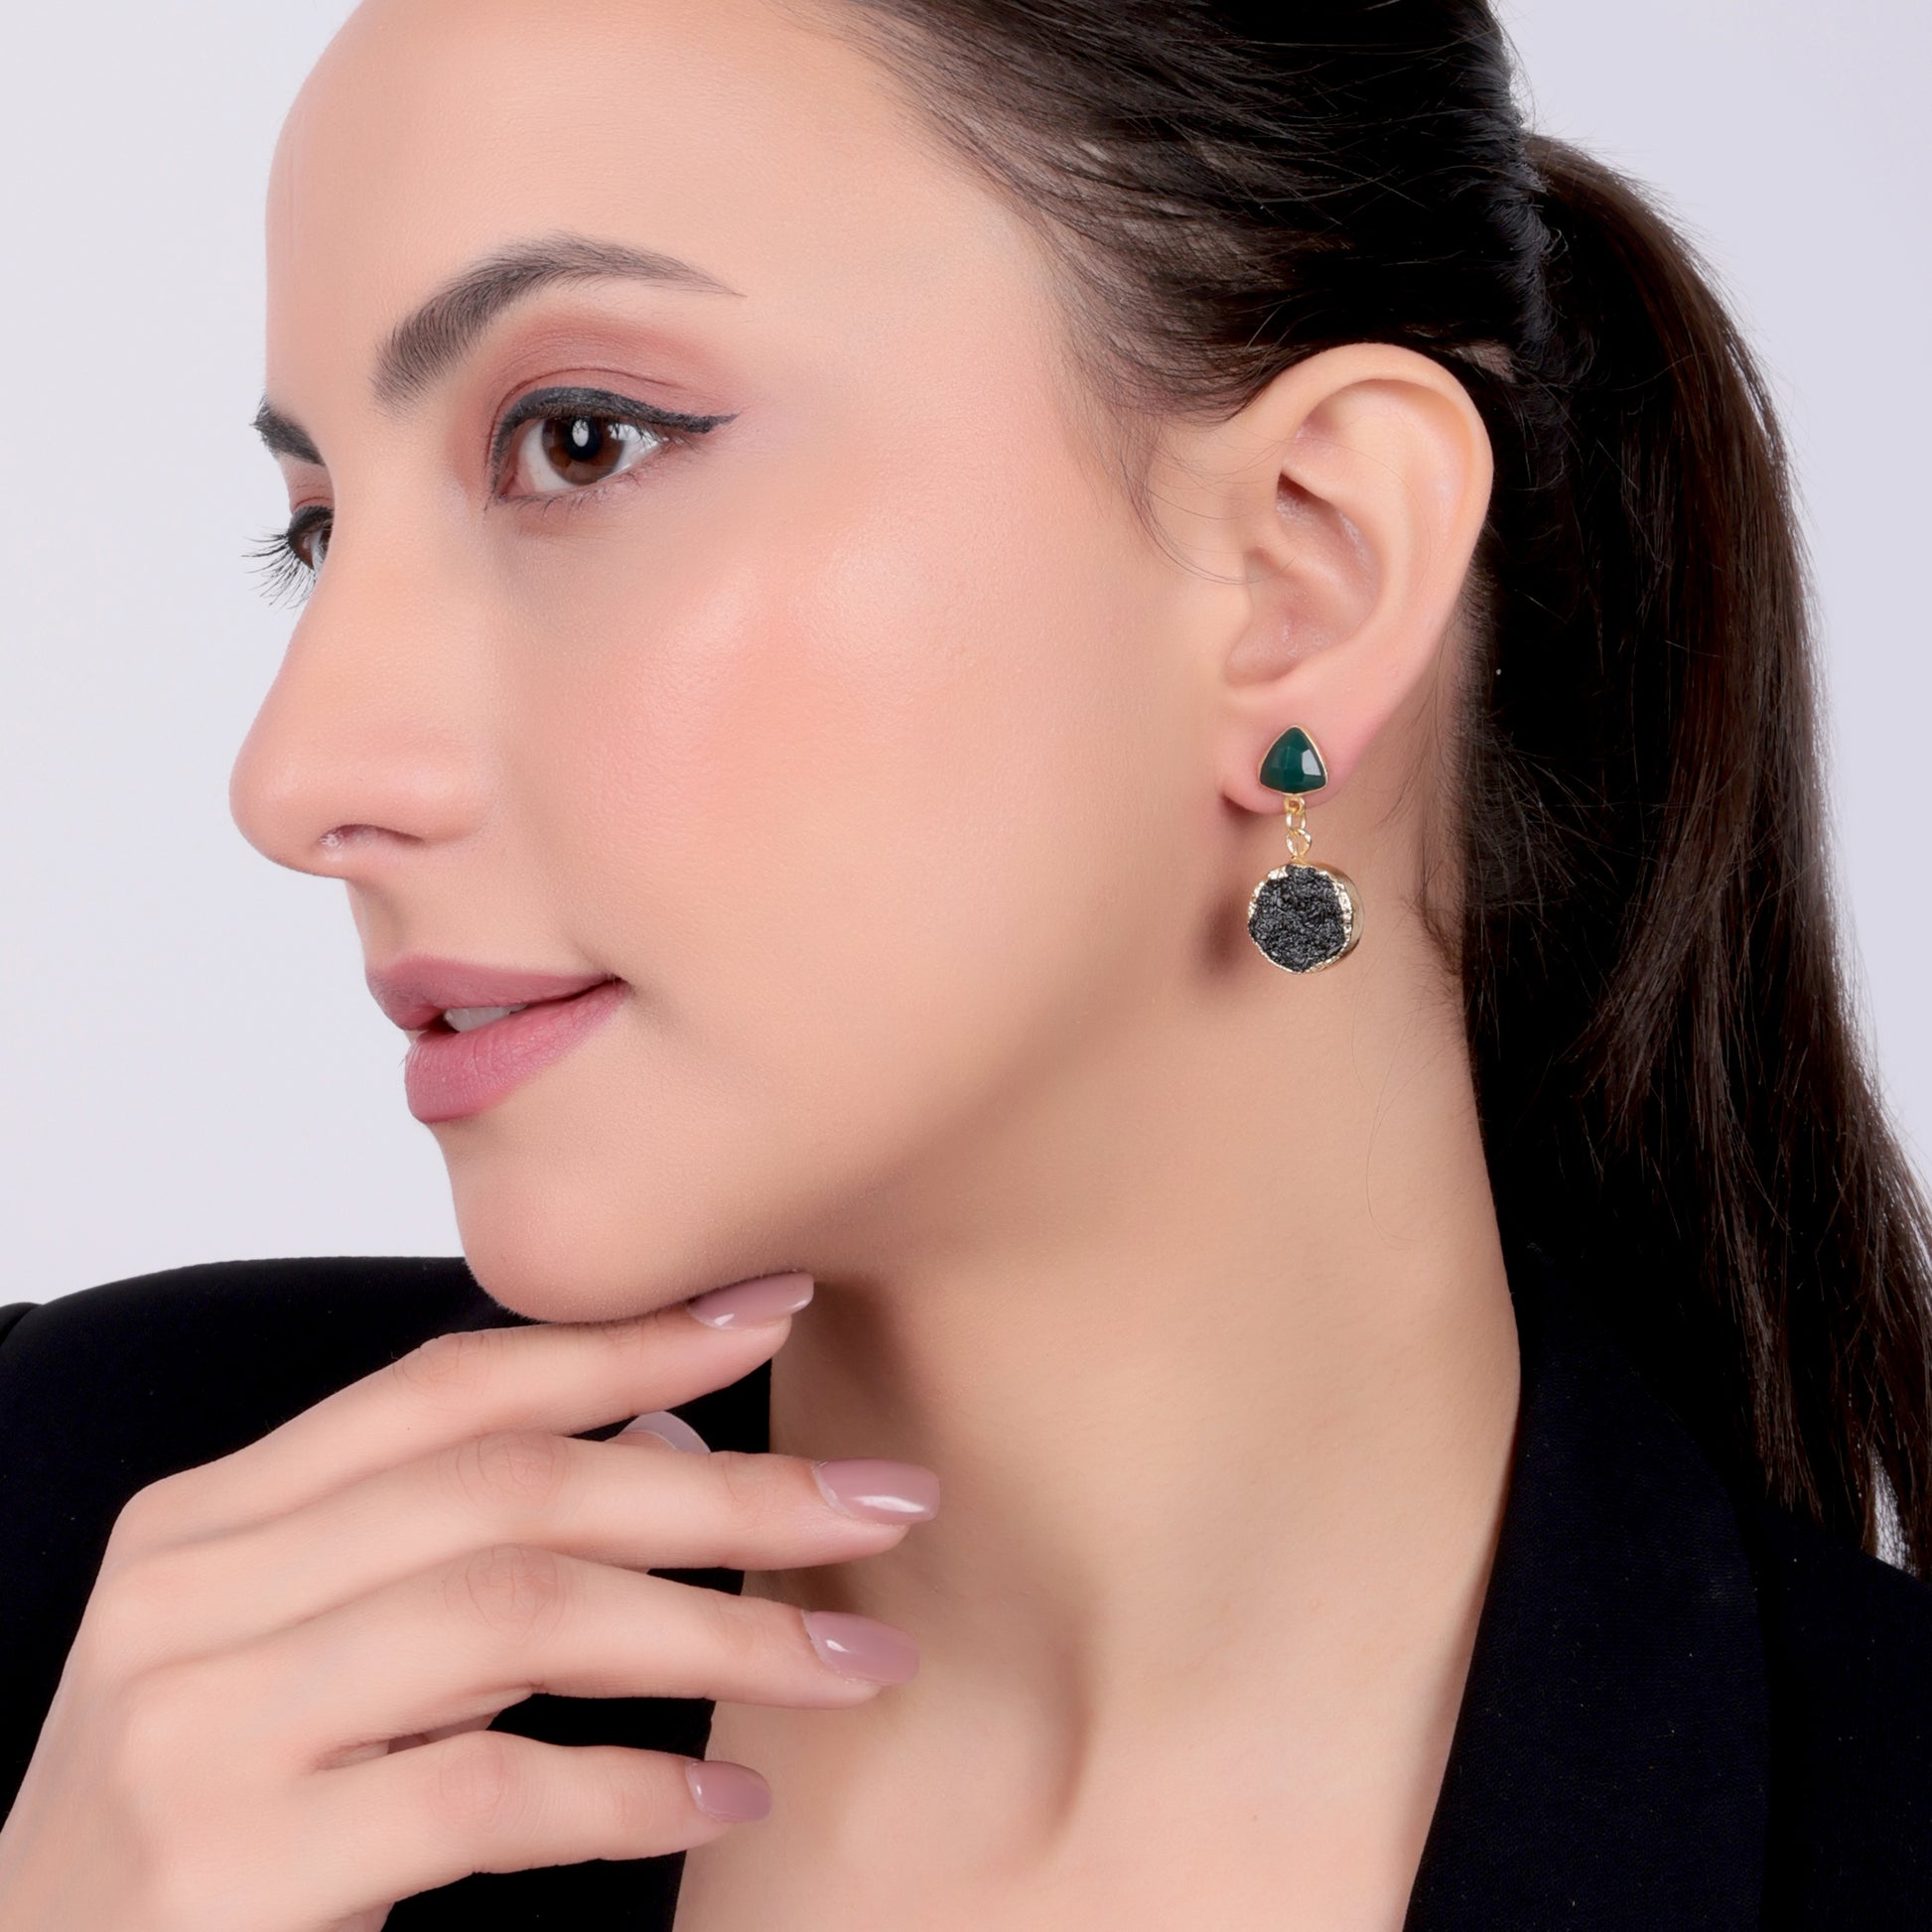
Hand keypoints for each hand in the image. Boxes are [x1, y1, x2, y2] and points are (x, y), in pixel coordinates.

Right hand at [0, 1274, 937, 1931]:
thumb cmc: (191, 1831)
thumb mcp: (291, 1658)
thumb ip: (442, 1549)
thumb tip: (658, 1440)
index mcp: (208, 1523)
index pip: (451, 1387)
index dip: (627, 1341)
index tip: (776, 1308)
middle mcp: (187, 1599)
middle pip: (513, 1488)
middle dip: (724, 1488)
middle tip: (880, 1504)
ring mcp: (195, 1730)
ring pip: (517, 1613)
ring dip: (717, 1631)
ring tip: (850, 1661)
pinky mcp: (229, 1873)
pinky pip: (485, 1792)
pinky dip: (630, 1789)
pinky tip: (726, 1794)